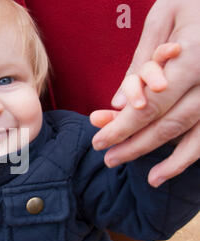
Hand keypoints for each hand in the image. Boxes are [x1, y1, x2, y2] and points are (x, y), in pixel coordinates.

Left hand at [90, 0, 199, 186]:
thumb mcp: (165, 16)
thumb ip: (142, 60)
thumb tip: (119, 104)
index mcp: (195, 56)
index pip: (151, 105)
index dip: (122, 127)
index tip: (98, 140)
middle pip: (168, 123)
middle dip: (134, 143)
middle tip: (107, 157)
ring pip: (191, 134)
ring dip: (164, 159)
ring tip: (143, 176)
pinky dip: (190, 156)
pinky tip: (168, 172)